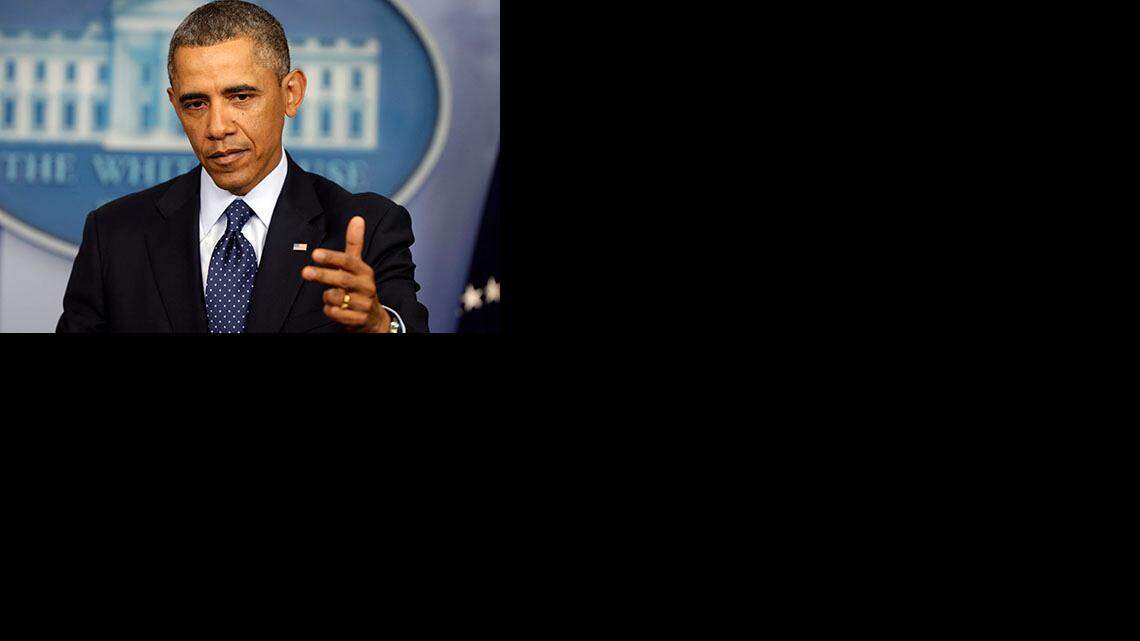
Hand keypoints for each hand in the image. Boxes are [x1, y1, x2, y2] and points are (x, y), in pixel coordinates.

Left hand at [301, 216, 391, 332]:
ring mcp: (364, 304)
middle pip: (343, 280)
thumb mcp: (358, 266)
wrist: (373, 317)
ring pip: (337, 299)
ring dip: (327, 297)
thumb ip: (355, 244)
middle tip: (305, 272)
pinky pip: (337, 315)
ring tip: (330, 296)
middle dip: (323, 276)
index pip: (349, 262)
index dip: (332, 258)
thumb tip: (357, 218)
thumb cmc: (360, 287)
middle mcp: (367, 287)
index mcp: (365, 271)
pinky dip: (331, 311)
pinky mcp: (359, 319)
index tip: (315, 254)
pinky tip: (333, 309)